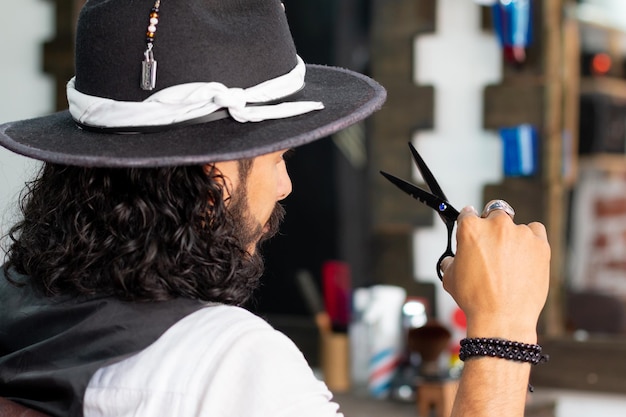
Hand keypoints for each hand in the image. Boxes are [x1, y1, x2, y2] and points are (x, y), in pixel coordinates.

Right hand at [440, 205, 550, 342]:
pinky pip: (536, 231)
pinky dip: (531, 239)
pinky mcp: (540, 244)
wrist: (503, 319)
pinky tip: (525, 256)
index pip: (468, 213)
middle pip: (494, 213)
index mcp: (470, 228)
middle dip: (491, 227)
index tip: (473, 230)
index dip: (468, 222)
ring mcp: (520, 233)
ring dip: (512, 237)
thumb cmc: (475, 299)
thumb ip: (451, 260)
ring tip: (509, 261)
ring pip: (515, 225)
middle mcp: (496, 225)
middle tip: (492, 248)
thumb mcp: (450, 278)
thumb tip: (454, 258)